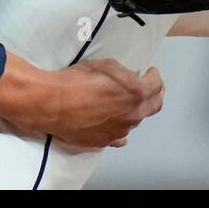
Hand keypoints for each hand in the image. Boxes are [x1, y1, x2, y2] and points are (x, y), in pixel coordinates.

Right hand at [47, 59, 164, 148]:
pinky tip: (116, 124)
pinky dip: (120, 128)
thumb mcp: (106, 66)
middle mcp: (132, 116)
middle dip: (155, 94)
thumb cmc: (78, 79)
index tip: (151, 72)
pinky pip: (119, 137)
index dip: (155, 76)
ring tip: (124, 102)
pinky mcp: (104, 142)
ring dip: (135, 110)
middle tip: (150, 87)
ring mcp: (119, 132)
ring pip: (135, 121)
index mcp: (136, 94)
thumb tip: (130, 80)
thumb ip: (125, 75)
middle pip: (154, 106)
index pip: (156, 85)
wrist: (52, 103)